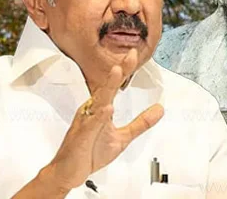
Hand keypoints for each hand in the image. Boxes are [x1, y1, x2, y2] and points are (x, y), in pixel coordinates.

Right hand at [47, 49, 163, 190]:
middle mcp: (92, 111)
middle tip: (130, 55)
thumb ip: (140, 123)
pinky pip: (90, 125)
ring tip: (117, 72)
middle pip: (107, 87)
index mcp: (100, 109)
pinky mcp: (81, 137)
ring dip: (108, 86)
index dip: (124, 70)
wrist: (67, 173)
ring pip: (98, 101)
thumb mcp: (122, 138)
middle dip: (119, 70)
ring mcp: (85, 123)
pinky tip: (107, 109)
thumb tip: (159, 109)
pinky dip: (98, 117)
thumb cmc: (89, 153)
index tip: (134, 54)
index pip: (114, 86)